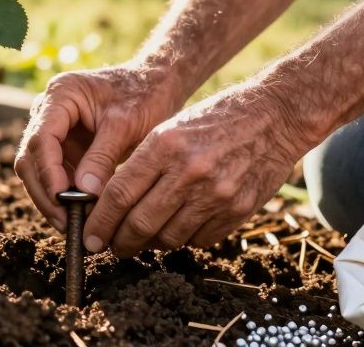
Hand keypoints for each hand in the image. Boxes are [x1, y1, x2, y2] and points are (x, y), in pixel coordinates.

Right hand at [14, 65, 180, 230]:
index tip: (63, 200)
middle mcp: (49, 111)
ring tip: (72, 225)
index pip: (41, 138)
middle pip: (31, 158)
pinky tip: (79, 215)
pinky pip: (56, 175)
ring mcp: (56, 130)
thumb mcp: (126, 124)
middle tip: (65, 222)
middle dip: (45, 192)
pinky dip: (64, 196)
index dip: (49, 172)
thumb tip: (84, 194)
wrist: (157, 85)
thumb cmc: (144, 95)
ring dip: (51, 198)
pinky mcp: (66, 147)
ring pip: (38, 171)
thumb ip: (103, 156)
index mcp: (61, 95)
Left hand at [82, 84, 317, 256]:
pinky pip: (199, 239)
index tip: (89, 236)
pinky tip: (179, 226)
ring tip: (144, 237)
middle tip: (111, 247)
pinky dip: (184, 238)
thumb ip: (143, 165)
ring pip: (168, 238)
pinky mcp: (238, 210)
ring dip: (151, 243)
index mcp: (165, 144)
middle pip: (140, 223)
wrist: (274, 117)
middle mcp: (189, 171)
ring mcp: (216, 193)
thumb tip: (111, 205)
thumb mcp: (171, 129)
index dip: (99, 222)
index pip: (119, 194)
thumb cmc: (215, 119)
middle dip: (119, 241)